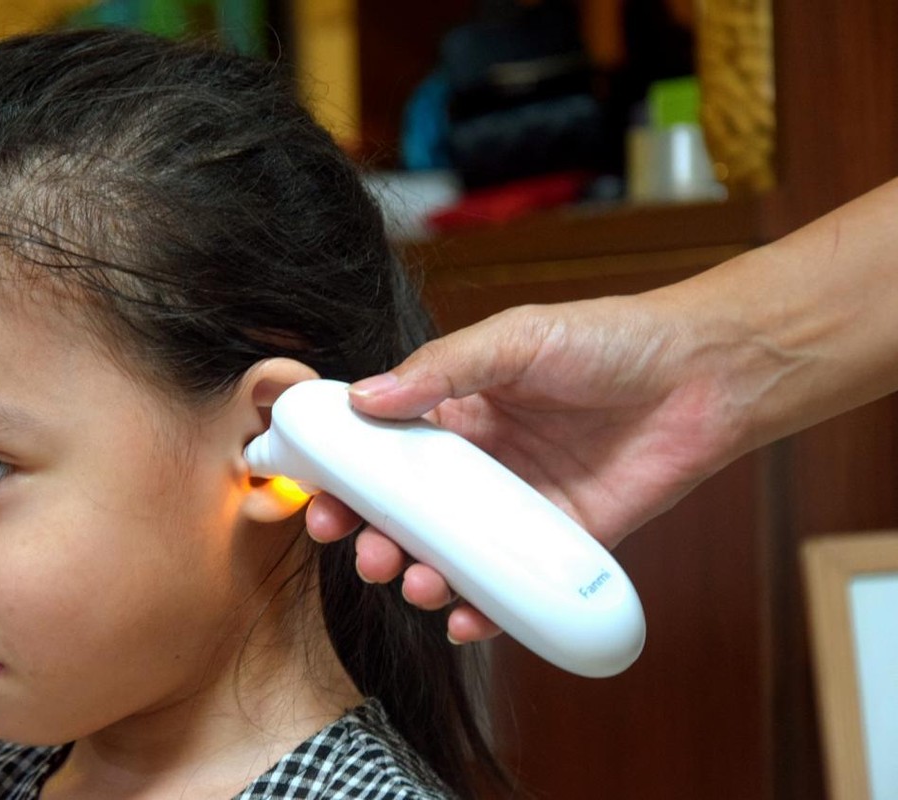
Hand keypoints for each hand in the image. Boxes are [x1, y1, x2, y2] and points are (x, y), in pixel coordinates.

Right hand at [307, 293, 748, 641]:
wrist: (704, 375)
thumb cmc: (608, 341)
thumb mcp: (515, 339)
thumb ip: (442, 369)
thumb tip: (363, 397)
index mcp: (458, 414)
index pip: (385, 452)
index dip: (347, 479)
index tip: (318, 500)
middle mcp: (481, 467)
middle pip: (409, 515)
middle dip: (376, 539)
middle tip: (363, 552)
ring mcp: (519, 509)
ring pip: (454, 557)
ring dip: (422, 577)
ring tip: (412, 581)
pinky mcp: (564, 543)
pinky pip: (515, 587)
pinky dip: (487, 613)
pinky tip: (467, 620)